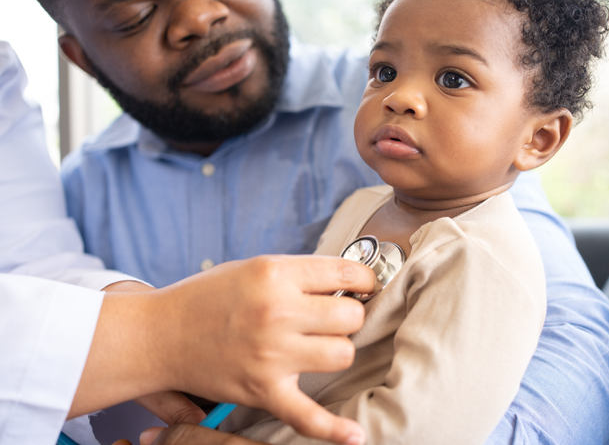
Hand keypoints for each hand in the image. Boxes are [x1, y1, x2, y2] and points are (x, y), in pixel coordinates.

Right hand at [74, 255, 373, 444]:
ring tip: (316, 346)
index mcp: (275, 274)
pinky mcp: (263, 390)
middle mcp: (277, 312)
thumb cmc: (207, 297)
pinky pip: (307, 415)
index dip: (363, 279)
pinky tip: (354, 435)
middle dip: (346, 315)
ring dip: (335, 350)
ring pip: (342, 354)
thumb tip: (349, 283)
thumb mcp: (254, 267)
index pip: (346, 272)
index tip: (363, 286)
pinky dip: (333, 429)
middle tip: (330, 317)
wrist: (159, 334)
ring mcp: (272, 354)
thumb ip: (300, 275)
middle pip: (350, 316)